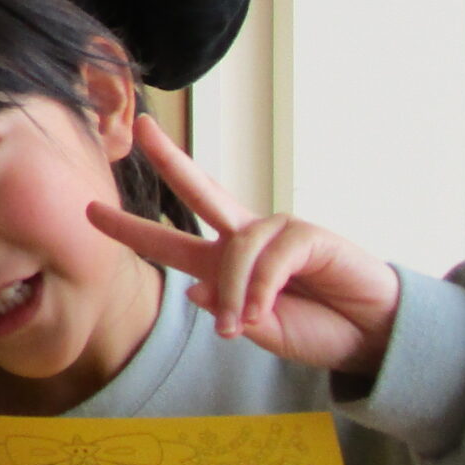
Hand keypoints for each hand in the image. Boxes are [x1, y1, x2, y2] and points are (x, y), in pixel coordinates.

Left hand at [90, 117, 402, 380]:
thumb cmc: (320, 331)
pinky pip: (272, 254)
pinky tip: (263, 311)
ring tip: (240, 325)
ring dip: (234, 291)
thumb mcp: (262, 331)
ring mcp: (279, 232)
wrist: (375, 339)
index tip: (89, 211)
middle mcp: (247, 239)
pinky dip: (261, 285)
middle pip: (200, 189)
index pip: (170, 240)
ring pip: (236, 246)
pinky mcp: (310, 234)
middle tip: (139, 126)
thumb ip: (228, 310)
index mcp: (225, 263)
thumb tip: (194, 289)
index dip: (131, 228)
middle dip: (170, 158)